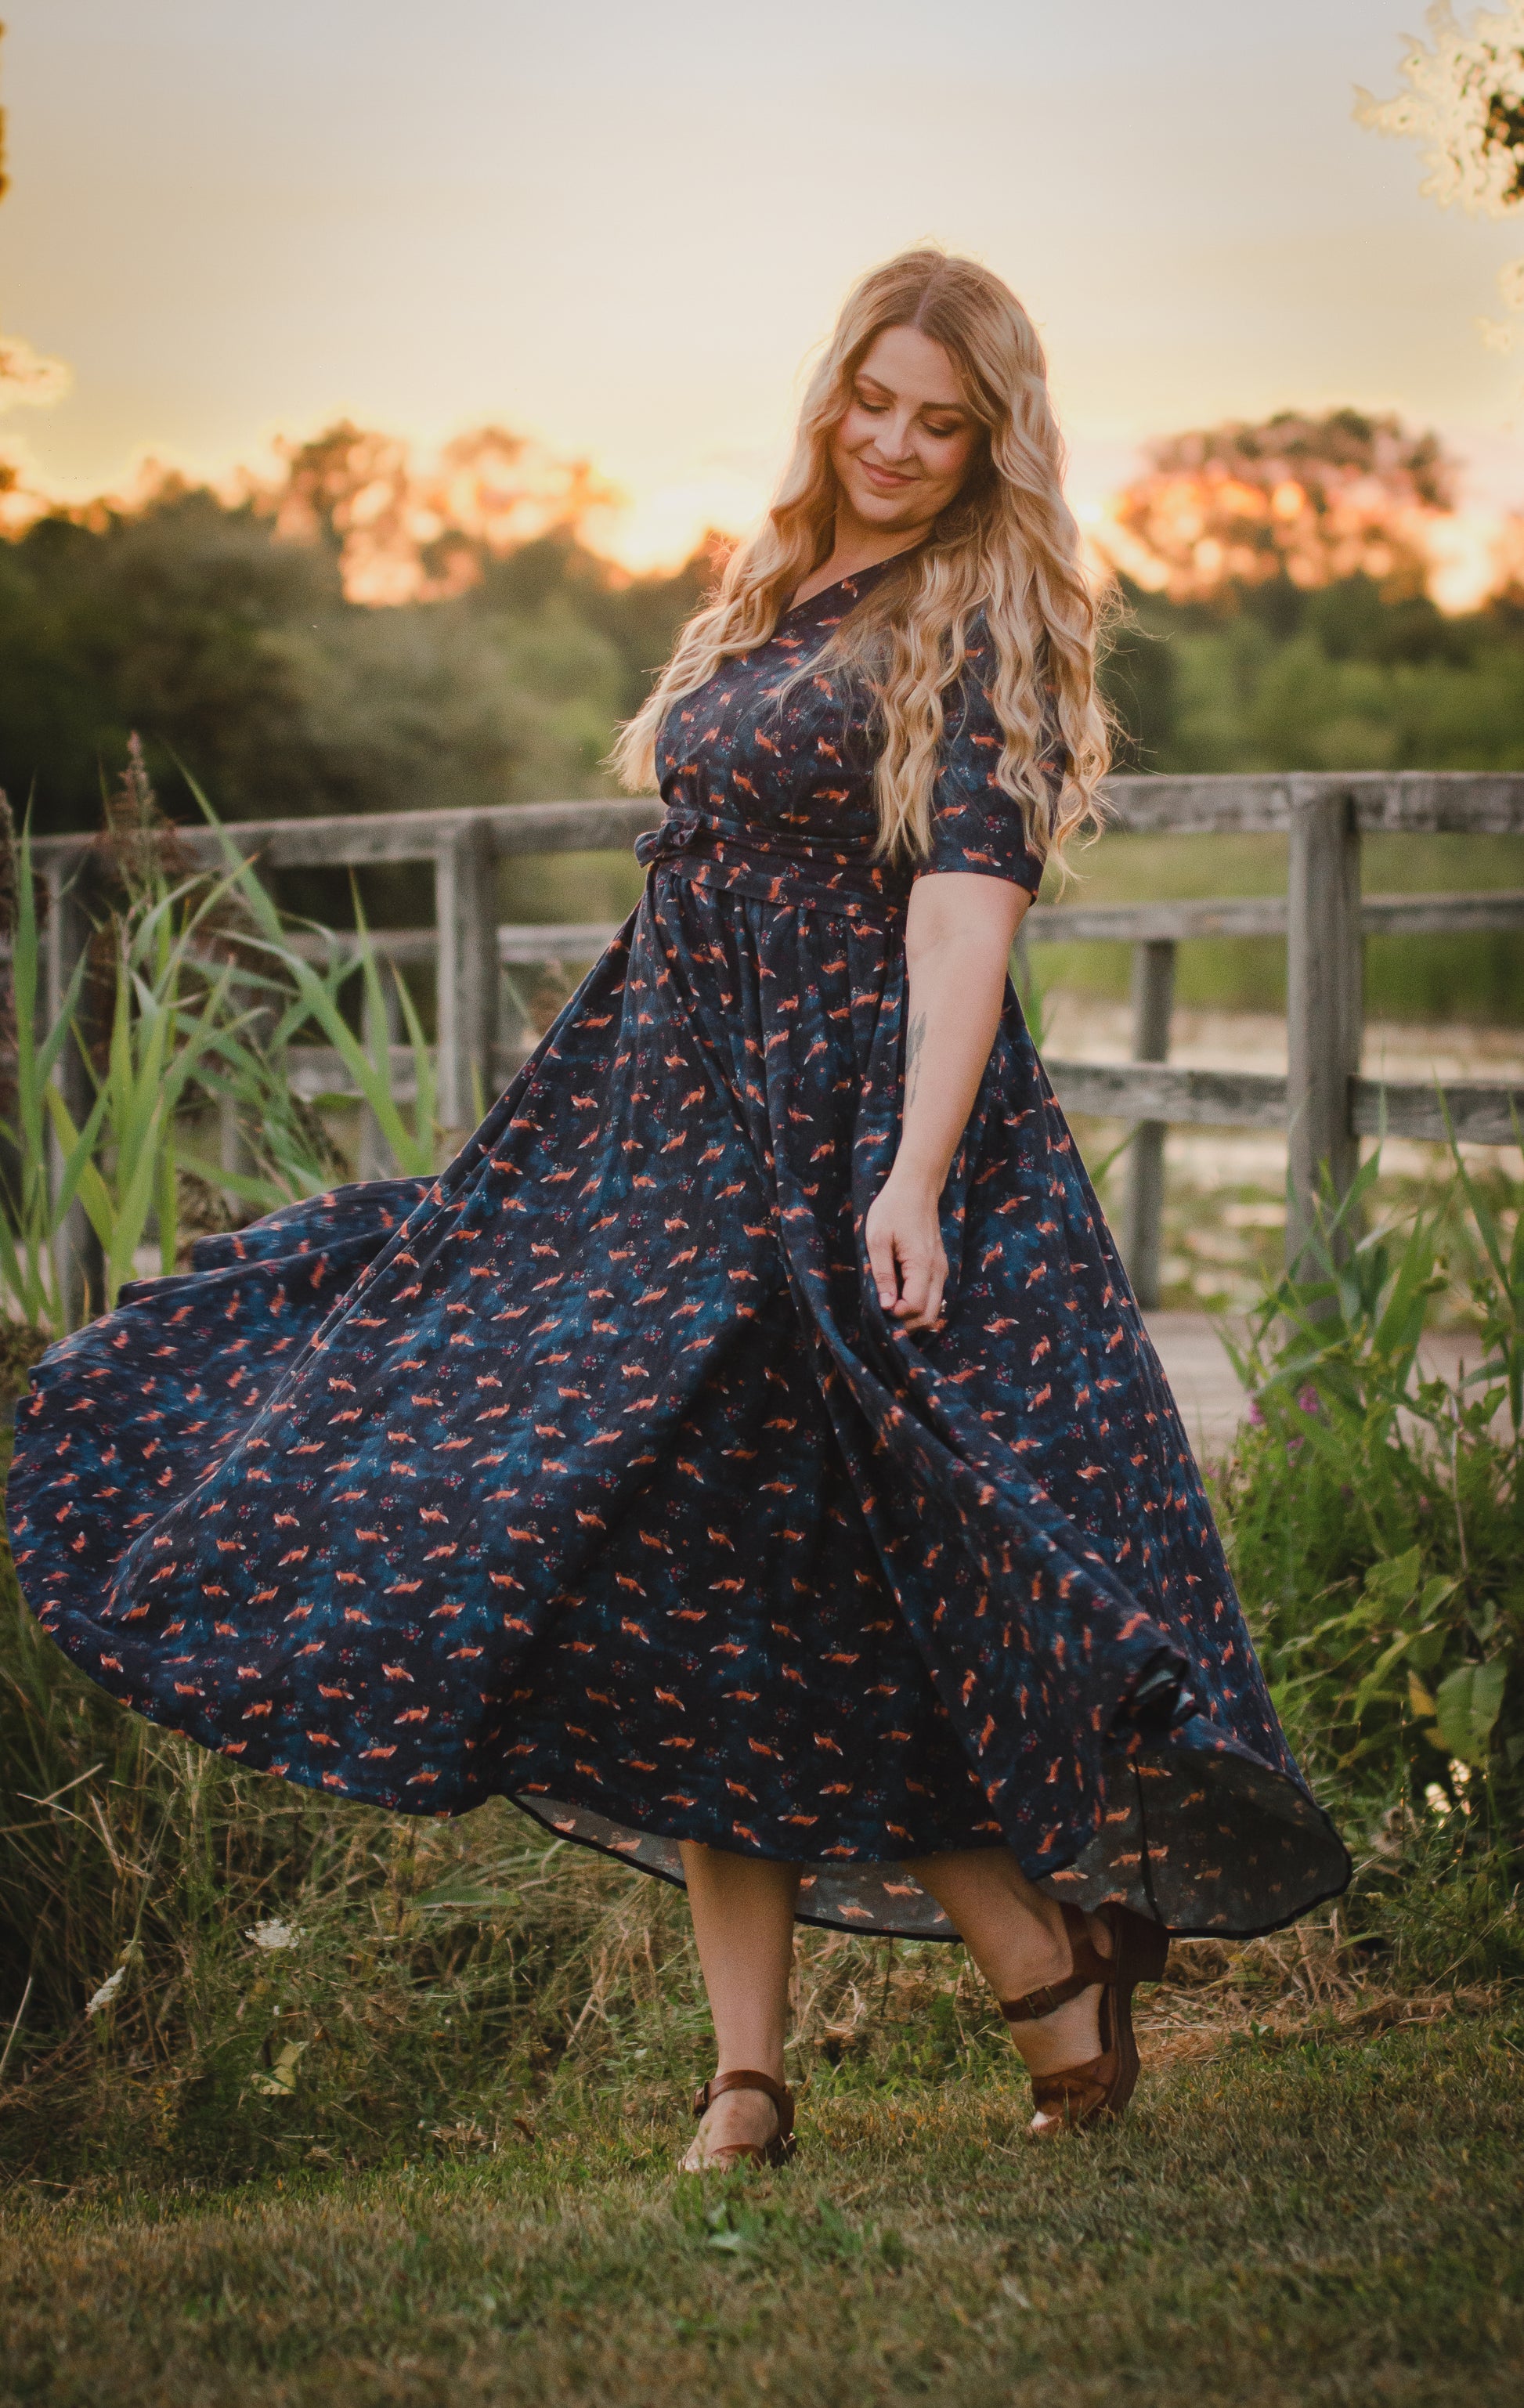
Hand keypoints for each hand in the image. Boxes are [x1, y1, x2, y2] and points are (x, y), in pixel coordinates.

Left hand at [864, 1173, 947, 1331]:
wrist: (916, 1188)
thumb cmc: (893, 1209)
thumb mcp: (877, 1240)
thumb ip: (882, 1274)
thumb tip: (886, 1306)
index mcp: (922, 1265)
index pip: (914, 1307)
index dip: (895, 1315)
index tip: (878, 1307)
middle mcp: (938, 1271)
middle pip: (929, 1316)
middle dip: (906, 1324)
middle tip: (883, 1317)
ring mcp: (941, 1270)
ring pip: (933, 1309)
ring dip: (913, 1316)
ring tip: (889, 1307)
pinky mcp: (939, 1267)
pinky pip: (933, 1296)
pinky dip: (918, 1304)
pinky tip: (899, 1295)